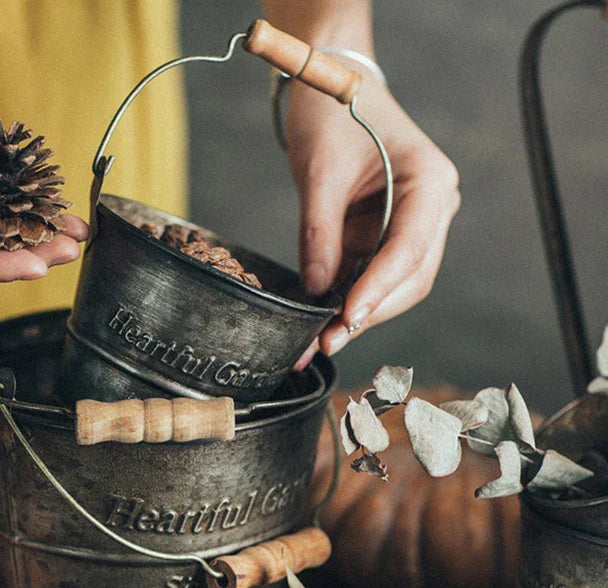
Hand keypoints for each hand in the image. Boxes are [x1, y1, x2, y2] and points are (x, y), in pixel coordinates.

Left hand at [287, 73, 459, 363]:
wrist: (332, 86)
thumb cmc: (332, 114)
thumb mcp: (319, 173)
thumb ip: (319, 235)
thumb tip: (316, 290)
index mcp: (429, 182)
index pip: (409, 248)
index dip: (378, 289)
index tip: (346, 318)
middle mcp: (431, 207)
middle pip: (410, 277)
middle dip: (369, 311)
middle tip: (327, 340)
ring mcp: (413, 223)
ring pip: (397, 284)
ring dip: (359, 312)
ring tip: (320, 338)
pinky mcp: (388, 233)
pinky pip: (375, 274)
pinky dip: (351, 297)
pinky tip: (325, 319)